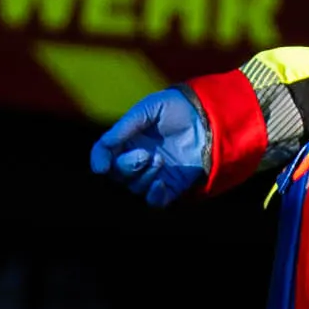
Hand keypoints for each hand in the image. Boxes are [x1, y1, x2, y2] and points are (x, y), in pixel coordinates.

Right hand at [88, 87, 213, 207]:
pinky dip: (154, 195)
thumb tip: (104, 147)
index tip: (102, 167)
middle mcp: (137, 158)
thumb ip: (125, 126)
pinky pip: (155, 201)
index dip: (99, 160)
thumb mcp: (149, 108)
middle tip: (146, 154)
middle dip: (127, 167)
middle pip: (118, 174)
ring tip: (160, 159)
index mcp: (127, 139)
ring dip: (144, 177)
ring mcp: (153, 173)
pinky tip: (160, 183)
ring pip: (134, 187)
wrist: (208, 116)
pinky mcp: (172, 185)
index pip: (104, 154)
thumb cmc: (177, 107)